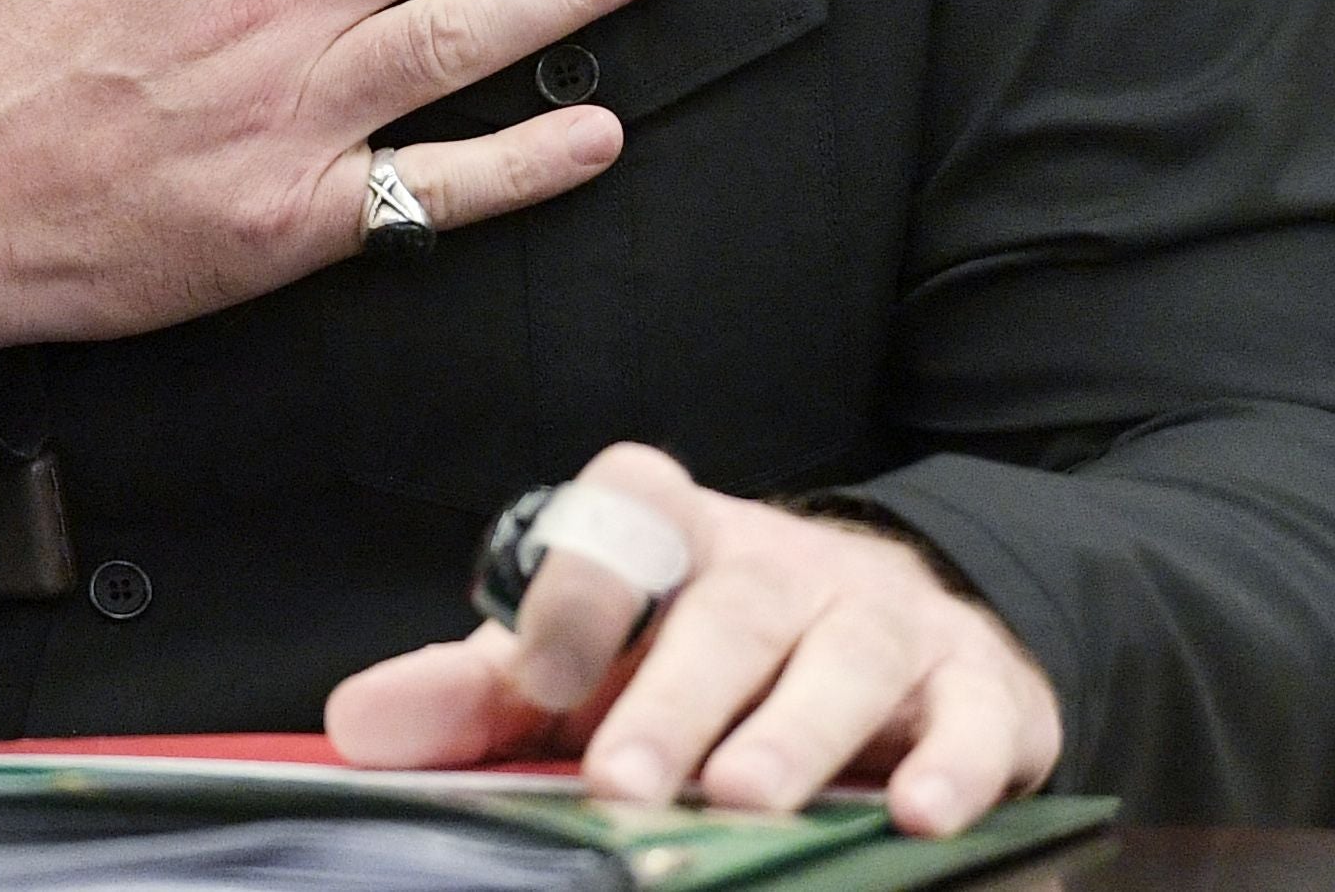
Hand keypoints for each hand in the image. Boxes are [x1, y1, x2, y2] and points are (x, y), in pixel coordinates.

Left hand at [325, 443, 1062, 835]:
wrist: (885, 636)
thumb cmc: (697, 659)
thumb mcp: (586, 665)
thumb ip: (475, 696)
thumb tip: (356, 729)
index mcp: (674, 537)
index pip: (622, 519)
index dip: (577, 588)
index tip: (534, 677)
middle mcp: (781, 563)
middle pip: (730, 610)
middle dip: (676, 696)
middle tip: (628, 781)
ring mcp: (885, 618)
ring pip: (846, 658)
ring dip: (798, 733)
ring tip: (749, 801)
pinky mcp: (979, 687)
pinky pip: (976, 719)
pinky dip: (955, 766)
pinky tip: (919, 815)